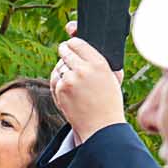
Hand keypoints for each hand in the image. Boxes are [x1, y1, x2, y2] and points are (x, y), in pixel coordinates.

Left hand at [52, 30, 127, 144]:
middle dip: (64, 50)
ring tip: (70, 74)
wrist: (100, 125)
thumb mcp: (113, 78)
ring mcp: (69, 80)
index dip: (73, 43)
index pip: (79, 44)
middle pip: (65, 52)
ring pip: (59, 66)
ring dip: (61, 68)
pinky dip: (57, 80)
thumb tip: (90, 52)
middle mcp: (83, 69)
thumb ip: (103, 64)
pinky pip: (54, 80)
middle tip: (63, 49)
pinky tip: (65, 86)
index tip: (70, 43)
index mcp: (99, 63)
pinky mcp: (59, 91)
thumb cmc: (109, 102)